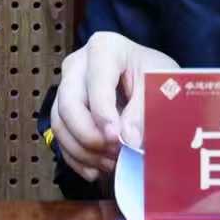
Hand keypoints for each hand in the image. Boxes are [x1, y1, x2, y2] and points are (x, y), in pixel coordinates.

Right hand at [48, 32, 178, 181]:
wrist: (147, 76)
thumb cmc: (155, 75)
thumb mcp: (159, 85)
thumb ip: (145, 110)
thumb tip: (129, 140)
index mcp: (104, 48)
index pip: (96, 83)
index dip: (103, 114)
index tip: (117, 139)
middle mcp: (77, 65)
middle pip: (68, 104)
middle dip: (89, 136)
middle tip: (115, 154)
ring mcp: (66, 87)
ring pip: (59, 123)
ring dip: (83, 151)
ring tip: (111, 164)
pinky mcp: (63, 109)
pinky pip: (60, 137)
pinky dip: (76, 158)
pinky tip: (96, 171)